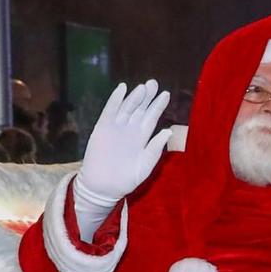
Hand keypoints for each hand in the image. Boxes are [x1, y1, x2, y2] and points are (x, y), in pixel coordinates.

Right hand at [74, 81, 168, 204]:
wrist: (104, 188)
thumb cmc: (126, 179)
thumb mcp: (145, 165)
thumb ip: (155, 149)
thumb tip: (168, 131)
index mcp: (142, 138)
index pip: (152, 117)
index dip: (158, 106)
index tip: (166, 94)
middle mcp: (130, 130)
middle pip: (140, 109)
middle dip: (147, 96)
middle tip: (154, 83)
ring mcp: (116, 128)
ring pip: (127, 108)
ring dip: (135, 97)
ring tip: (143, 87)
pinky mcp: (102, 128)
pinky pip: (109, 111)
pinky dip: (115, 100)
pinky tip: (122, 89)